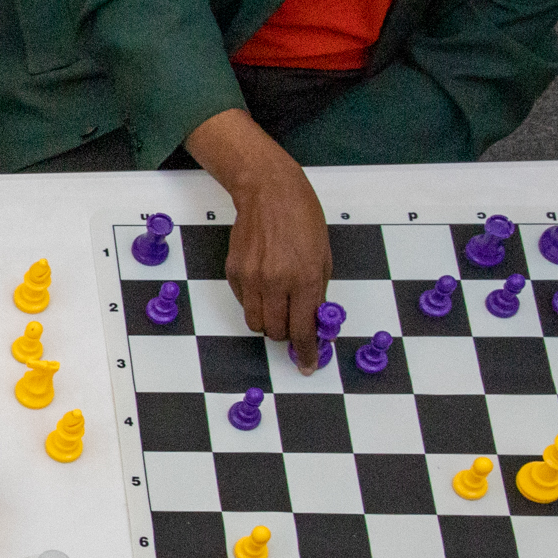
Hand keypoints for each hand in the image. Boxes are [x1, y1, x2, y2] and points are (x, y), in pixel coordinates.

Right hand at [226, 170, 333, 371]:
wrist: (270, 194)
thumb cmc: (302, 220)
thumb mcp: (323, 258)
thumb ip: (317, 294)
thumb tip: (314, 323)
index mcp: (304, 279)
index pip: (304, 330)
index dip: (306, 352)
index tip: (307, 364)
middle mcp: (276, 282)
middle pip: (276, 331)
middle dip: (287, 334)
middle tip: (294, 325)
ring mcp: (251, 278)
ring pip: (255, 323)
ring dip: (268, 322)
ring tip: (277, 306)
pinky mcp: (234, 273)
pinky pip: (243, 303)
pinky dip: (255, 302)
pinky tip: (264, 283)